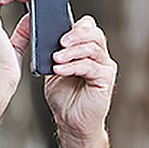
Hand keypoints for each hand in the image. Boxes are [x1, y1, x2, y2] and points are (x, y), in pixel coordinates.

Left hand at [44, 15, 116, 139]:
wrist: (71, 122)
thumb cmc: (64, 97)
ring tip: (56, 58)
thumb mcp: (53, 70)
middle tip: (59, 42)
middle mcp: (99, 55)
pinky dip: (73, 66)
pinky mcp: (106, 79)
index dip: (74, 26)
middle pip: (93, 33)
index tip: (55, 30)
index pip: (87, 26)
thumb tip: (42, 37)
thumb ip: (53, 53)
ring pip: (93, 48)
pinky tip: (59, 70)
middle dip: (75, 34)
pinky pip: (91, 66)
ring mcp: (104, 66)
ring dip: (72, 51)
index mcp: (87, 50)